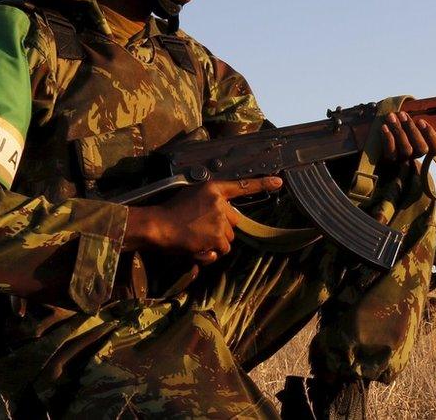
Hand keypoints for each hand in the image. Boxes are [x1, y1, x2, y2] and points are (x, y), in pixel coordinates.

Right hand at [124, 176, 282, 264]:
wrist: (156, 226)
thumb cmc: (169, 212)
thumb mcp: (191, 197)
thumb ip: (211, 205)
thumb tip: (224, 223)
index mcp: (213, 189)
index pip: (242, 186)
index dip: (262, 184)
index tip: (279, 183)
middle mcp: (220, 203)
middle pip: (234, 221)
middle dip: (221, 228)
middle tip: (200, 229)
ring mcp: (219, 220)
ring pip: (228, 238)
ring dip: (215, 242)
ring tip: (195, 238)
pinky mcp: (217, 236)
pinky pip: (221, 250)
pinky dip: (211, 252)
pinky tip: (196, 247)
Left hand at [380, 111, 435, 162]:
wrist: (376, 148)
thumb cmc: (393, 131)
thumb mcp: (405, 126)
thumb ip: (410, 120)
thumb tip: (410, 103)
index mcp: (424, 147)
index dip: (432, 136)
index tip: (421, 120)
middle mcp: (416, 156)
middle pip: (422, 148)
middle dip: (412, 129)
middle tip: (402, 114)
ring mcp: (404, 160)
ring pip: (407, 149)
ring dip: (399, 131)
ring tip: (391, 116)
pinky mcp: (391, 161)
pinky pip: (391, 152)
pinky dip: (388, 138)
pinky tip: (383, 126)